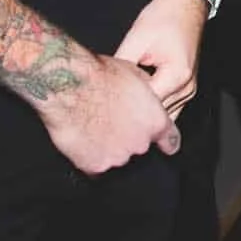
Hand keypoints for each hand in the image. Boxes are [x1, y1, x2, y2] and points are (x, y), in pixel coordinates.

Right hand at [34, 52, 179, 173]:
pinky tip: (82, 139)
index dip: (166, 142)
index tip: (167, 146)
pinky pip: (94, 165)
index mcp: (155, 120)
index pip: (169, 139)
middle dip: (126, 135)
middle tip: (109, 119)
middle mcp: (140, 142)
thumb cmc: (99, 76)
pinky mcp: (95, 166)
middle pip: (136, 145)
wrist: (70, 87)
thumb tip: (144, 95)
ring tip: (92, 125)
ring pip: (115, 156)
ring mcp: (118, 157)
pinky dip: (89, 156)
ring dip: (107, 145)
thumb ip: (145, 93)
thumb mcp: (134, 74)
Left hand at [115, 0, 206, 116]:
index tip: (108, 103)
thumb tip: (106, 85)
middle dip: (135, 110)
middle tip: (113, 105)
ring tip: (126, 102)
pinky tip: (139, 97)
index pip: (146, 106)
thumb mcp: (136, 40)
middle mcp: (187, 87)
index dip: (125, 105)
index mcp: (176, 76)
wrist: (186, 4)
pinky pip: (169, 106)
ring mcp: (189, 89)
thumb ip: (121, 67)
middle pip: (155, 114)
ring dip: (145, 110)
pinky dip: (155, 104)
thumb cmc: (165, 17)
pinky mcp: (186, 86)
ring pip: (163, 114)